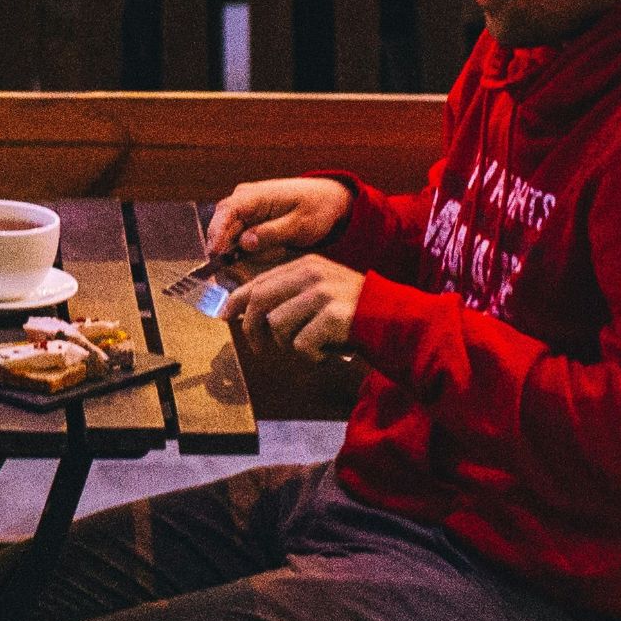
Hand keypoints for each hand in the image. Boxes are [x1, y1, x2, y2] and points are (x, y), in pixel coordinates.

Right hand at [204, 177, 352, 258]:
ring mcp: (244, 213)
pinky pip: (242, 244)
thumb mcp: (300, 224)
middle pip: (224, 230)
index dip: (216, 232)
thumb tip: (245, 242)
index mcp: (254, 195)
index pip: (226, 211)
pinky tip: (278, 247)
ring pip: (233, 241)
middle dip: (239, 250)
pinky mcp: (248, 224)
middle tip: (273, 253)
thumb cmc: (316, 208)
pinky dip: (256, 252)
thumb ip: (272, 233)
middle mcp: (242, 201)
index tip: (215, 253)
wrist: (326, 200)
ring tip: (282, 247)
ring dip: (253, 252)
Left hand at [221, 254, 363, 360]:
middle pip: (260, 301)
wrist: (396, 321)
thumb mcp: (320, 291)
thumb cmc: (354, 312)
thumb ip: (288, 294)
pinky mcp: (332, 316)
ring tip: (314, 345)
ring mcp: (322, 293)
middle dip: (252, 329)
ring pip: (278, 326)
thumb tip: (245, 310)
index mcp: (306, 265)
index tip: (223, 315)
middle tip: (259, 349)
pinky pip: (302, 345)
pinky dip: (313, 355)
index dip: (237, 300)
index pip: (259, 281)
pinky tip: (329, 350)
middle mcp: (312, 274)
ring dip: (291, 345)